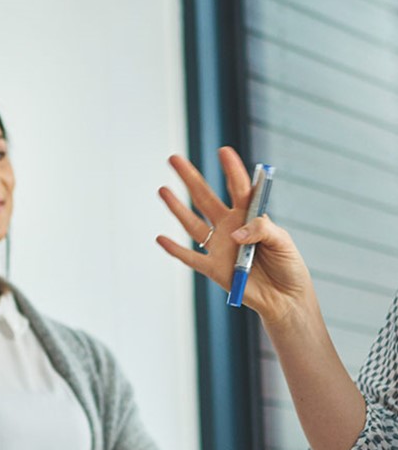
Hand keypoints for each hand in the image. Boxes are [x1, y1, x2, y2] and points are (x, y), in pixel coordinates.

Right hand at [156, 146, 313, 323]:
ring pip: (193, 224)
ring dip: (177, 208)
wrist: (285, 298)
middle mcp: (230, 227)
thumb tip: (234, 233)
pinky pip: (190, 258)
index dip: (231, 169)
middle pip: (205, 198)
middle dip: (190, 178)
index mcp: (250, 216)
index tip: (223, 151)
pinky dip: (175, 250)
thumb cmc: (288, 266)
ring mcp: (220, 247)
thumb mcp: (283, 242)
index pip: (239, 187)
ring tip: (162, 190)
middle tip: (174, 159)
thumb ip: (262, 230)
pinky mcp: (214, 269)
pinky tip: (161, 239)